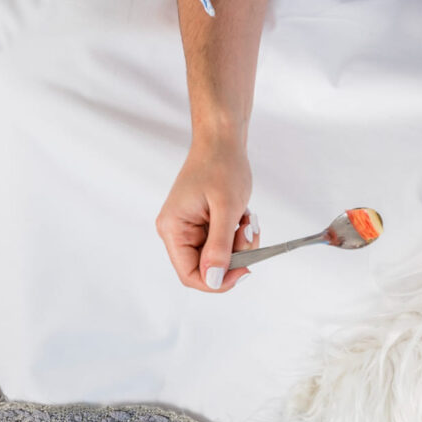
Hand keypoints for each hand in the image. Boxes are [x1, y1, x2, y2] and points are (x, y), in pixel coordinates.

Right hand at [156, 138, 258, 291]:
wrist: (223, 141)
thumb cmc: (220, 166)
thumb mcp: (225, 209)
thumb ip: (219, 247)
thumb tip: (213, 279)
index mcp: (173, 229)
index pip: (190, 274)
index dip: (217, 280)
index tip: (244, 269)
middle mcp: (178, 231)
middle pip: (208, 266)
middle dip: (234, 255)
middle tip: (248, 231)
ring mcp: (191, 227)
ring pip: (221, 255)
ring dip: (240, 242)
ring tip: (246, 218)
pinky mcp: (204, 223)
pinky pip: (225, 242)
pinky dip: (239, 233)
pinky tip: (243, 215)